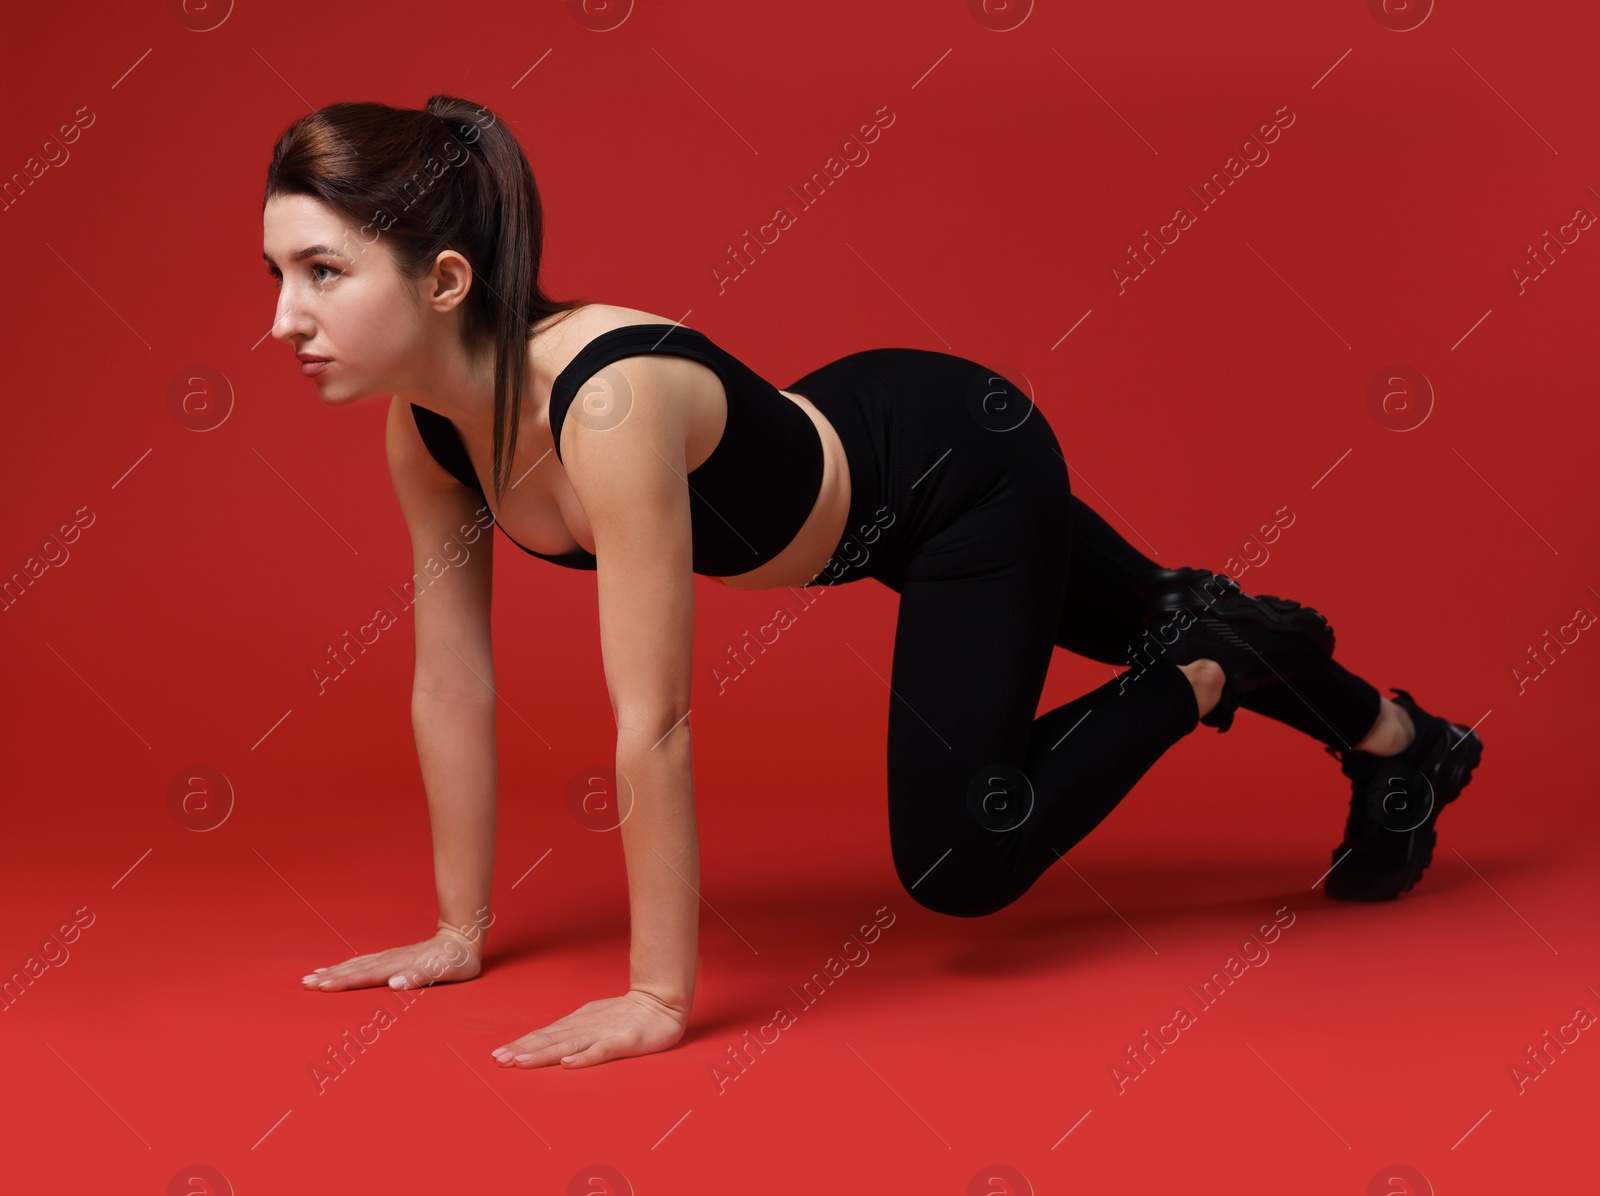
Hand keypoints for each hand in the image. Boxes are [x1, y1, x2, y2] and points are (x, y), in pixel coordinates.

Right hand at [301, 925, 482, 991]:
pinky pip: (363, 962)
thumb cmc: (457, 960)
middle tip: (304, 983)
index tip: (321, 987)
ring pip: (356, 964)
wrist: (463, 938)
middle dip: (329, 977)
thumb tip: (395, 984)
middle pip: (354, 969)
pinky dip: (347, 966)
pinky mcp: (393, 957)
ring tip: (311, 976)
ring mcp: (390, 957)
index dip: (343, 982)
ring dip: (333, 971)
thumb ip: (421, 976)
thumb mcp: (446, 971)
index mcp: (398, 966)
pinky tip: (338, 968)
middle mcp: (390, 960)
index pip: (365, 976)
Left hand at [492, 989, 688, 1069]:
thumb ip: (570, 1031)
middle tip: (499, 1060)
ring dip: (543, 1054)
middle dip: (523, 1050)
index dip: (521, 1044)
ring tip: (521, 1062)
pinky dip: (584, 1057)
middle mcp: (584, 1027)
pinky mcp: (623, 1041)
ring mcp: (603, 1033)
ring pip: (568, 1045)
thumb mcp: (593, 1020)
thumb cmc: (625, 1014)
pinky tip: (569, 1064)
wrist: (661, 1001)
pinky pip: (601, 1051)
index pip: (544, 1035)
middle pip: (549, 1040)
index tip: (497, 1055)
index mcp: (576, 1023)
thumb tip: (542, 1041)